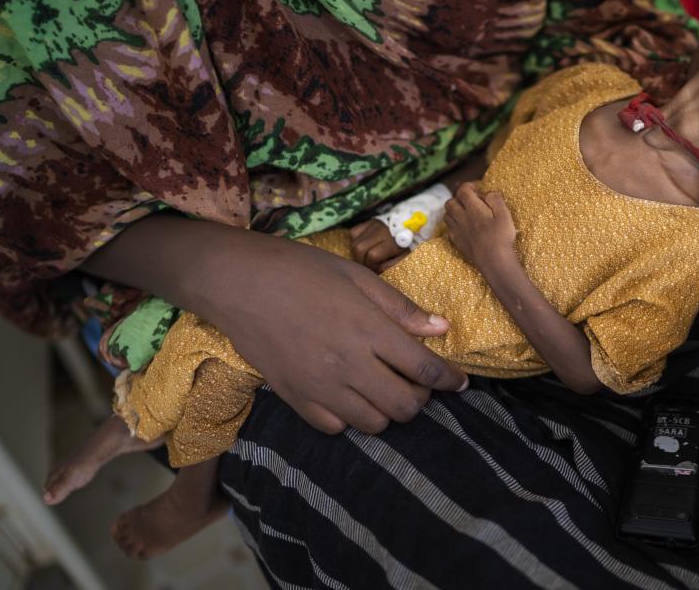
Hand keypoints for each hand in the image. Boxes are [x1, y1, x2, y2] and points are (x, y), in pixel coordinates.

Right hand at [81, 215, 467, 435]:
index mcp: (369, 330)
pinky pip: (334, 429)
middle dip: (420, 398)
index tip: (461, 383)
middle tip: (416, 382)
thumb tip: (441, 329)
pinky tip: (348, 396)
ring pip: (373, 424)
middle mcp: (349, 364)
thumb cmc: (301, 270)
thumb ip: (400, 308)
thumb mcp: (356, 276)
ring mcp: (320, 386)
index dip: (450, 380)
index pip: (424, 369)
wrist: (238, 283)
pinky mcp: (295, 398)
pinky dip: (350, 419)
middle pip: (404, 406)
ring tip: (382, 387)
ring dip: (387, 410)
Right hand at [349, 219, 407, 272]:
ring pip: (354, 241)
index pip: (372, 256)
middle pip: (359, 248)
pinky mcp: (368, 221)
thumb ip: (390, 266)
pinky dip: (355, 240)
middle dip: (360, 260)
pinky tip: (364, 245)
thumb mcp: (404, 258)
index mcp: (391, 242)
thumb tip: (376, 270)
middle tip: (366, 265)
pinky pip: (353, 232)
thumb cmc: (408, 246)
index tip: (376, 269)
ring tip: (365, 257)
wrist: (411, 227)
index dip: (371, 266)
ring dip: (357, 253)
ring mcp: (373, 224)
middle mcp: (380, 230)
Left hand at [444, 182, 515, 270]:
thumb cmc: (501, 237)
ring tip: (464, 212)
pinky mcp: (457, 242)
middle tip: (469, 201)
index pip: (463, 191)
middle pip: (450, 202)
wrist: (493, 261)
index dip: (468, 186)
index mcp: (473, 208)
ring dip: (453, 211)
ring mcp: (457, 230)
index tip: (476, 187)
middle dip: (458, 198)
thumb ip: (495, 199)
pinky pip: (449, 229)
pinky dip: (453, 224)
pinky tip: (463, 227)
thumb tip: (487, 193)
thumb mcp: (504, 214)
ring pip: (447, 215)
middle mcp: (461, 218)